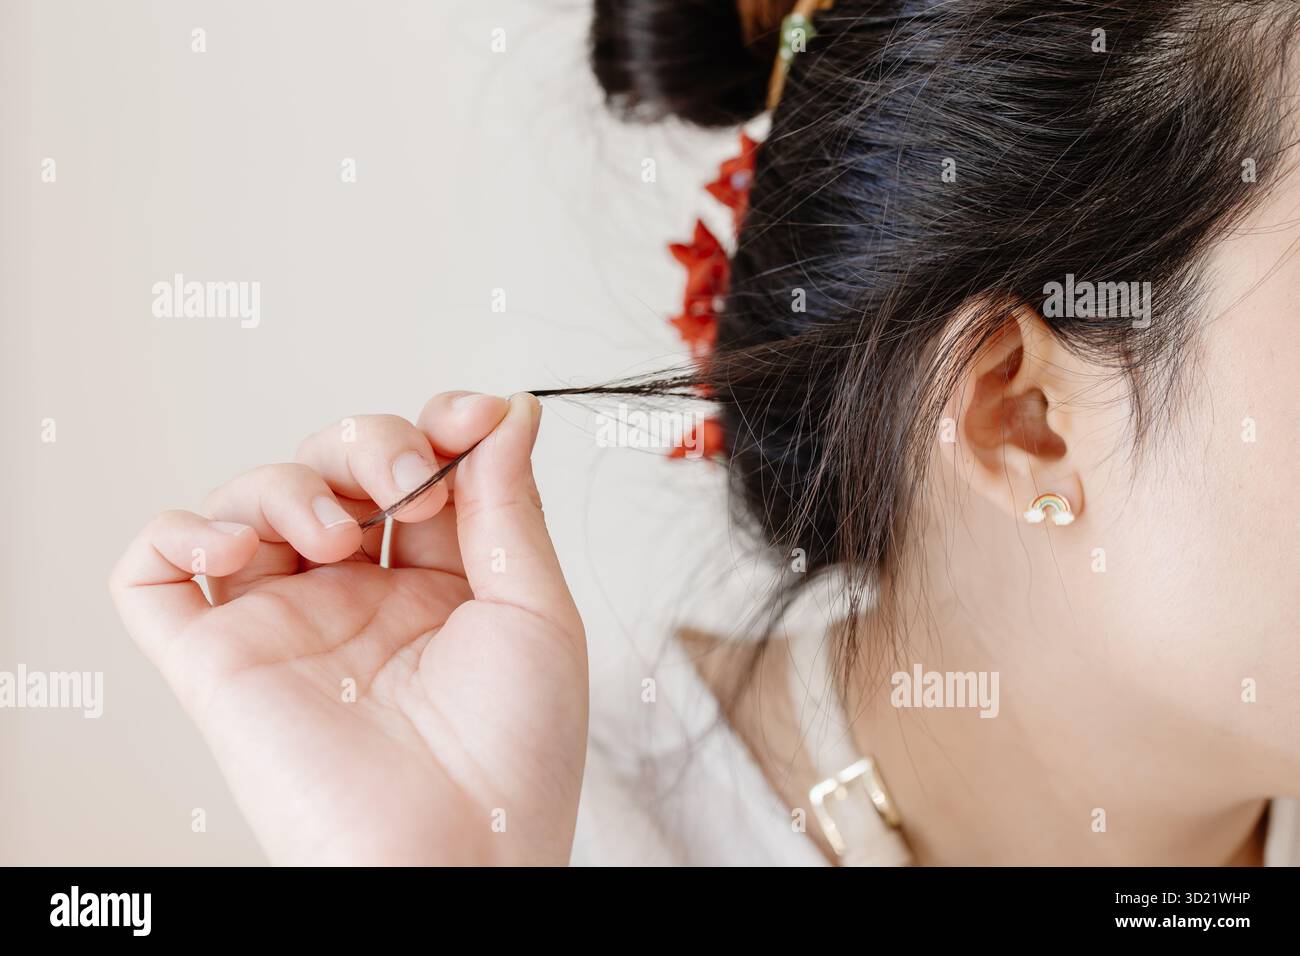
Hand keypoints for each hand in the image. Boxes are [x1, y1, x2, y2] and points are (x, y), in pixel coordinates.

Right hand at [110, 392, 586, 864]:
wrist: (460, 856)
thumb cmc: (515, 755)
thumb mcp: (534, 611)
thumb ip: (507, 504)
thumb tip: (506, 412)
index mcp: (434, 586)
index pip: (413, 471)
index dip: (434, 429)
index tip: (469, 419)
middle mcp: (355, 599)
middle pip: (330, 469)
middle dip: (368, 442)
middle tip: (409, 482)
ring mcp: (283, 626)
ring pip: (247, 502)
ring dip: (288, 482)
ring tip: (338, 533)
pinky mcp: (215, 661)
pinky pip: (153, 575)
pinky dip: (179, 528)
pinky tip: (239, 541)